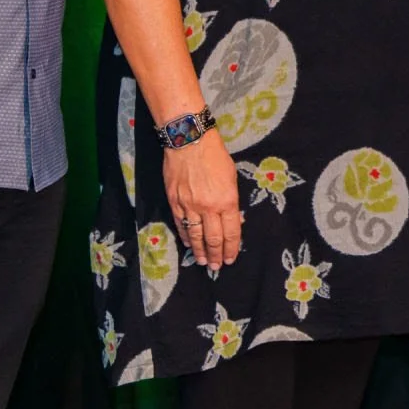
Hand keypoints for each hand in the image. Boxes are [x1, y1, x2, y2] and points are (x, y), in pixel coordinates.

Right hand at [164, 131, 242, 268]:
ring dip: (199, 251)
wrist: (189, 141)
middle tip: (216, 267)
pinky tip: (189, 244)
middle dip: (216, 255)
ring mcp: (189, 206)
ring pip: (196, 235)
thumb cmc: (215, 156)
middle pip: (213, 238)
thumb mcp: (232, 178)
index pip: (231, 231)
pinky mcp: (175, 202)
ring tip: (202, 262)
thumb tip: (233, 220)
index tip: (230, 259)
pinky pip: (181, 224)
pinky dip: (185, 236)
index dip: (231, 248)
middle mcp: (208, 207)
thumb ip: (232, 201)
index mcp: (227, 201)